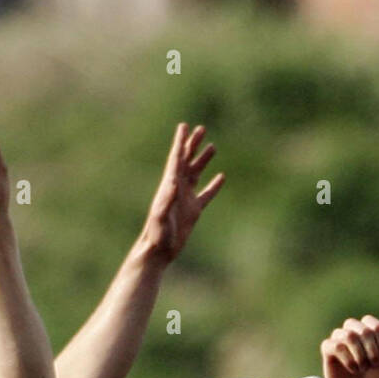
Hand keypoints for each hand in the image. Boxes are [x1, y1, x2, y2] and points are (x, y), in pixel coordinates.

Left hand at [139, 123, 224, 262]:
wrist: (159, 250)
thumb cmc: (157, 234)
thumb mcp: (161, 216)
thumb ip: (168, 198)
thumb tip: (175, 181)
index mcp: (169, 186)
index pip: (176, 160)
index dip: (180, 143)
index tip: (184, 126)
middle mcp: (177, 189)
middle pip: (186, 161)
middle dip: (193, 145)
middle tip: (201, 129)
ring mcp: (186, 199)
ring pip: (196, 174)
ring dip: (203, 161)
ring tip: (212, 147)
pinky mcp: (193, 211)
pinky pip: (206, 195)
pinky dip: (213, 186)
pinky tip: (221, 177)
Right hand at [321, 316, 378, 377]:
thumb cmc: (375, 375)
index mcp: (370, 328)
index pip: (377, 327)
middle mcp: (353, 328)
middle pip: (364, 330)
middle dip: (372, 351)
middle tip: (373, 365)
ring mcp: (339, 337)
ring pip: (348, 335)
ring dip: (359, 356)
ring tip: (362, 368)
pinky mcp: (328, 348)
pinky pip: (336, 346)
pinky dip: (348, 360)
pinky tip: (353, 369)